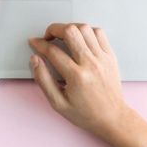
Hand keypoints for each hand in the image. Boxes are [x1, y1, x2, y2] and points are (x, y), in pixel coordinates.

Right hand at [29, 23, 129, 138]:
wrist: (112, 118)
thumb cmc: (86, 114)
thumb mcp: (58, 103)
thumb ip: (43, 80)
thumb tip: (35, 60)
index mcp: (77, 77)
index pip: (53, 51)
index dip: (39, 44)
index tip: (34, 42)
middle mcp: (91, 64)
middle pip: (70, 32)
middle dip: (54, 29)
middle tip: (48, 36)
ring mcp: (102, 58)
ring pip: (84, 28)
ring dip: (70, 28)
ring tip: (63, 36)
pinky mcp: (110, 56)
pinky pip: (98, 33)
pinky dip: (86, 31)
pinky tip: (80, 39)